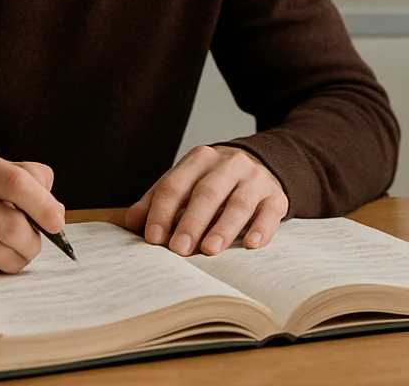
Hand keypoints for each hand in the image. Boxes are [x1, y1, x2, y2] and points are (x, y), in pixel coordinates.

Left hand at [124, 145, 286, 256]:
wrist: (260, 166)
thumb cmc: (214, 182)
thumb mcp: (186, 182)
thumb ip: (159, 199)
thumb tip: (132, 221)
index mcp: (200, 159)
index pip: (176, 184)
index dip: (162, 211)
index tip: (154, 238)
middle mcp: (229, 164)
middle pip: (207, 193)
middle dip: (191, 222)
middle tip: (178, 249)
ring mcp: (255, 179)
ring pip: (239, 203)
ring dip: (223, 228)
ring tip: (210, 250)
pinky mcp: (276, 196)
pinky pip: (270, 212)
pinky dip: (262, 228)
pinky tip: (252, 244)